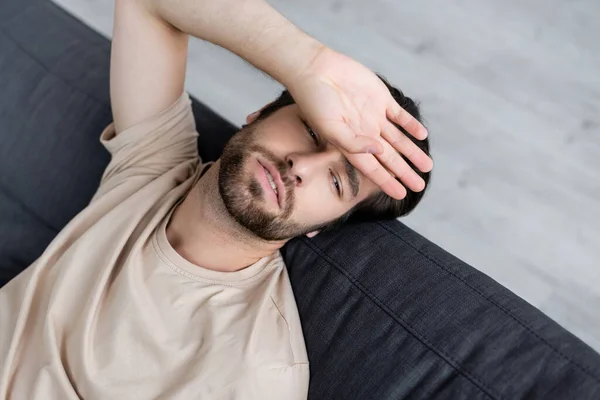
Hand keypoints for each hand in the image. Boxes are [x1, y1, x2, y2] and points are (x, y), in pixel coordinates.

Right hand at [287, 47, 432, 199]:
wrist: (315, 69)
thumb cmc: (315, 101)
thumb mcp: (330, 127)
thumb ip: (353, 143)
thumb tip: (379, 152)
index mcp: (350, 144)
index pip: (372, 168)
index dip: (386, 182)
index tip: (401, 194)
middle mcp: (364, 133)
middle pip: (389, 157)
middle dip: (404, 172)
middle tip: (420, 186)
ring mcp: (374, 116)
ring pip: (398, 139)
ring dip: (412, 152)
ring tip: (427, 166)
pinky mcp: (381, 98)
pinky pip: (400, 115)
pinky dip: (411, 125)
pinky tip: (422, 135)